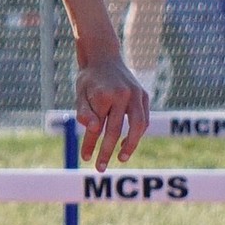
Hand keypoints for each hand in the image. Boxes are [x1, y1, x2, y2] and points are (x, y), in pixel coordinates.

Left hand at [76, 55, 148, 170]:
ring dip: (130, 145)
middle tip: (100, 168)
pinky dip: (137, 133)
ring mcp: (136, 94)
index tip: (84, 158)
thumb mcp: (80, 93)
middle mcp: (123, 95)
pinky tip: (125, 143)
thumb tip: (93, 130)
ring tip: (121, 158)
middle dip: (107, 151)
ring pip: (138, 126)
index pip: (96, 127)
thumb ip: (84, 112)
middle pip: (116, 130)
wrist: (104, 57)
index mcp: (104, 95)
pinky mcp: (144, 95)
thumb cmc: (89, 79)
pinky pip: (144, 119)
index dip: (90, 144)